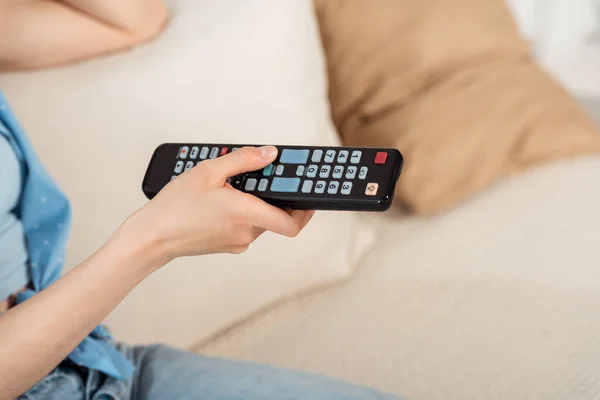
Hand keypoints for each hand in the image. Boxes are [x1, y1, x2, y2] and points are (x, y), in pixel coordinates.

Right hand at [125, 146, 314, 262]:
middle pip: (274, 215)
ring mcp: (236, 242)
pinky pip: (243, 227)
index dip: (307, 211)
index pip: (292, 223)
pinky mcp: (226, 246)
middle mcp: (246, 233)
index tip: (309, 197)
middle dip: (270, 195)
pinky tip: (218, 201)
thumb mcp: (209, 171)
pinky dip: (239, 213)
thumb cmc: (175, 206)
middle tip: (256, 176)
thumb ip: (244, 160)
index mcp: (246, 214)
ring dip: (252, 203)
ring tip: (228, 186)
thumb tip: (270, 153)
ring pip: (257, 220)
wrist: (151, 237)